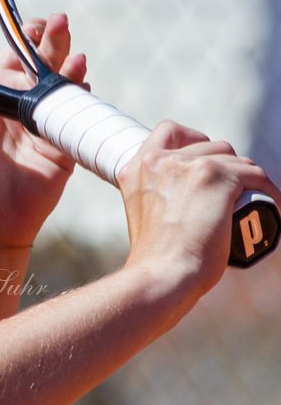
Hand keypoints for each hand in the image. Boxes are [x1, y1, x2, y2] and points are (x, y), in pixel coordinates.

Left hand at [0, 13, 85, 249]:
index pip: (11, 56)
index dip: (23, 37)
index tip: (30, 24)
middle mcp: (19, 105)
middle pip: (41, 63)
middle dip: (52, 41)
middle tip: (59, 22)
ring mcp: (42, 125)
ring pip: (63, 88)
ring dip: (71, 68)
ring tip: (75, 55)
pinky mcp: (62, 149)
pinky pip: (78, 121)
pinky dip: (83, 102)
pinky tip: (83, 87)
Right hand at [118, 122, 278, 293]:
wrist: (163, 273)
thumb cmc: (157, 258)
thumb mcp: (144, 214)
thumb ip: (155, 196)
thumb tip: (183, 199)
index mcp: (137, 168)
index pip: (169, 131)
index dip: (193, 139)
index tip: (204, 161)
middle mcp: (160, 160)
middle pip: (210, 145)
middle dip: (227, 166)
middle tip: (234, 194)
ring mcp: (188, 165)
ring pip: (235, 159)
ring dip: (248, 178)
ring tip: (252, 202)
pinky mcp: (215, 176)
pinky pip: (256, 175)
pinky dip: (269, 191)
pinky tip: (273, 207)